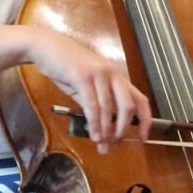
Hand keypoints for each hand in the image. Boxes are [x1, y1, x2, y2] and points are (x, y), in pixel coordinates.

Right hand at [24, 27, 149, 152]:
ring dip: (106, 131)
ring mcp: (99, 74)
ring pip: (108, 109)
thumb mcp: (87, 86)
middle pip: (128, 106)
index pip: (140, 99)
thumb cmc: (66, 66)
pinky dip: (94, 124)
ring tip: (101, 145)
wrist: (46, 46)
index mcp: (117, 77)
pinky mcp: (83, 76)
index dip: (146, 119)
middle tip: (115, 144)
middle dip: (123, 129)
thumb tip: (104, 129)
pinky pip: (92, 105)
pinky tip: (92, 134)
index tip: (144, 137)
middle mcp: (113, 74)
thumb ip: (97, 103)